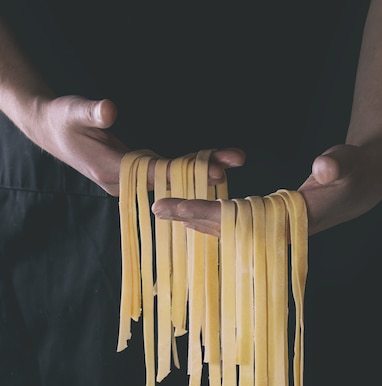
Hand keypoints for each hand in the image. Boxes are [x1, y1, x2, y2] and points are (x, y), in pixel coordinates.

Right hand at [30, 95, 245, 195]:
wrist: (51, 130)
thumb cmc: (62, 119)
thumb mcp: (73, 111)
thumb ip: (92, 112)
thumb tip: (109, 110)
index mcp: (111, 170)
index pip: (156, 174)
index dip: (186, 172)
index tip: (215, 170)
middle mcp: (123, 182)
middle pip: (168, 180)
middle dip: (200, 173)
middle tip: (232, 165)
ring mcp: (128, 181)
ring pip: (167, 179)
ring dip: (196, 171)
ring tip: (229, 163)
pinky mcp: (133, 175)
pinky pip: (162, 175)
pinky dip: (183, 170)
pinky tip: (205, 166)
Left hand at [153, 138, 381, 237]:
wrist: (360, 188)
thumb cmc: (355, 174)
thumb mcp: (350, 165)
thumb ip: (338, 165)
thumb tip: (323, 168)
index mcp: (290, 221)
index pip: (240, 221)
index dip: (207, 215)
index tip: (177, 209)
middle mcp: (275, 232)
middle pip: (226, 229)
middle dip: (191, 219)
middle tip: (156, 208)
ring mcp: (271, 230)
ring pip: (227, 230)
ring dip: (197, 221)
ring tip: (167, 212)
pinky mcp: (269, 224)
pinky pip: (234, 225)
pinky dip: (212, 219)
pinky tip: (193, 215)